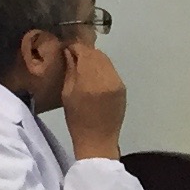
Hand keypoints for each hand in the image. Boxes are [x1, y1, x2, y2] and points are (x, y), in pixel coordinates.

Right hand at [60, 41, 127, 160]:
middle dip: (85, 52)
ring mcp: (118, 82)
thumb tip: (70, 52)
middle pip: (97, 53)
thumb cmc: (77, 120)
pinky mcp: (123, 88)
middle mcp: (107, 78)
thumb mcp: (67, 94)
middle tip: (75, 55)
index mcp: (90, 80)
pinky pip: (112, 70)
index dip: (75, 47)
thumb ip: (70, 70)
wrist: (98, 141)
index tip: (67, 48)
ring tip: (84, 66)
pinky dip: (103, 69)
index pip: (84, 51)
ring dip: (95, 59)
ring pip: (106, 60)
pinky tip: (95, 76)